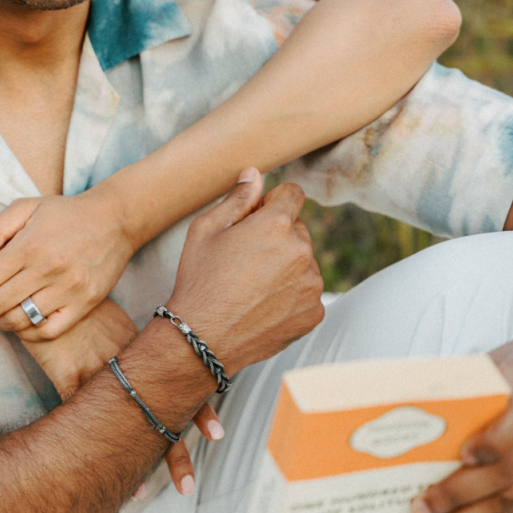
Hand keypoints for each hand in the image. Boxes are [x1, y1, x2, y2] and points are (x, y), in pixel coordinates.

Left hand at [0, 184, 137, 340]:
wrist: (115, 219)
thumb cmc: (64, 213)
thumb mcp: (25, 208)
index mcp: (29, 245)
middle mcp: (48, 270)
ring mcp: (68, 290)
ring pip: (18, 321)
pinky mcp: (85, 304)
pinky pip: (48, 330)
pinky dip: (28, 332)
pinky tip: (20, 321)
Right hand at [24, 296, 223, 496]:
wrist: (61, 278)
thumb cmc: (96, 300)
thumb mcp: (131, 317)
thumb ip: (157, 333)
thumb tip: (190, 350)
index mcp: (147, 350)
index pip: (181, 385)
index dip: (199, 412)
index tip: (217, 435)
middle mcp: (128, 364)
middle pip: (157, 412)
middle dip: (173, 450)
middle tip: (189, 486)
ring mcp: (97, 372)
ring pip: (121, 422)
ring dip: (132, 457)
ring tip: (142, 495)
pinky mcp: (67, 374)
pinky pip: (77, 414)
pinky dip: (84, 442)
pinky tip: (90, 472)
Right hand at [167, 168, 324, 375]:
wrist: (202, 338)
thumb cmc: (199, 280)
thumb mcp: (206, 230)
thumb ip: (237, 198)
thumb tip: (255, 173)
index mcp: (276, 224)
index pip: (293, 194)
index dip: (271, 203)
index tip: (255, 220)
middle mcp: (301, 251)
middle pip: (298, 229)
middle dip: (278, 237)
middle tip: (246, 259)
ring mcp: (311, 285)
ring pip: (304, 262)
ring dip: (286, 266)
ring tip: (252, 285)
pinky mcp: (313, 312)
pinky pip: (307, 292)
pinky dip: (291, 295)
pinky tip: (263, 304)